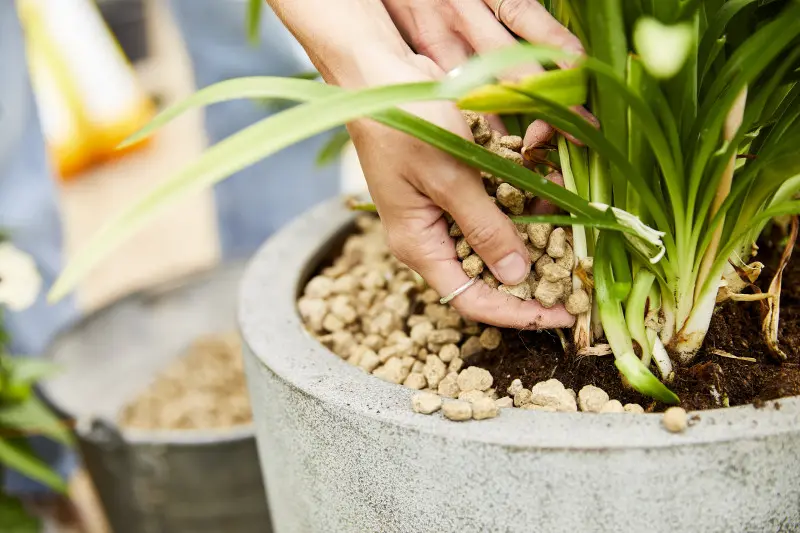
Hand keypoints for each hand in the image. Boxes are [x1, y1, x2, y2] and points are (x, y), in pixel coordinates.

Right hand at [268, 0, 576, 327]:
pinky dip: (520, 197)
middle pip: (487, 272)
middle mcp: (431, 235)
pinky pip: (493, 203)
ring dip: (532, 227)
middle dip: (534, 268)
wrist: (376, 74)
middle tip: (577, 266)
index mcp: (420, 245)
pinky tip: (545, 183)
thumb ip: (485, 226)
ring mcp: (441, 210)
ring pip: (495, 236)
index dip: (518, 313)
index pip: (472, 299)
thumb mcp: (449, 177)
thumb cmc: (402, 122)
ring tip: (567, 213)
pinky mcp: (454, 184)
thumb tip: (516, 275)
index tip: (561, 315)